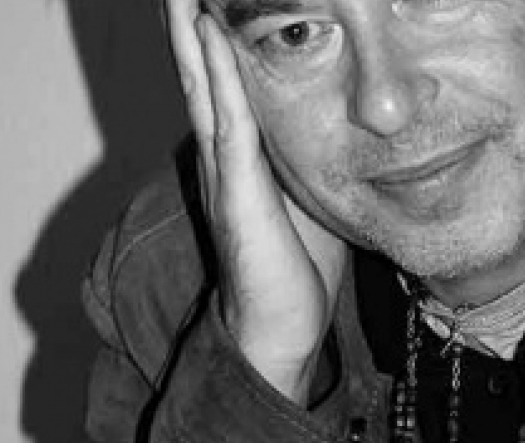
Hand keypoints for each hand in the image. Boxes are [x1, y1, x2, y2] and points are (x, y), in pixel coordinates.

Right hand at [165, 0, 346, 404]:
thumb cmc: (295, 266)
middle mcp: (222, 157)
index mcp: (241, 158)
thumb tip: (336, 124)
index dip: (210, 39)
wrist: (278, 329)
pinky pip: (228, 125)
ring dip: (189, 32)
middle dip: (187, 21)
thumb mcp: (308, 197)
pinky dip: (218, 77)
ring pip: (201, 86)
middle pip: (198, 74)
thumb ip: (307, 157)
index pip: (220, 85)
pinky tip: (209, 34)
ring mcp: (224, 173)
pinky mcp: (237, 194)